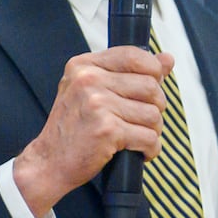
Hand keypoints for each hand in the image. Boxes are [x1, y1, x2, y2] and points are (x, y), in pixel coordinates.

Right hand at [13, 47, 173, 216]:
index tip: (148, 91)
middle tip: (140, 121)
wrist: (49, 162)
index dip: (153, 73)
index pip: (136, 55)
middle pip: (151, 86)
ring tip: (136, 137)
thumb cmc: (74, 127)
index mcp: (85, 65)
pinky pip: (149, 137)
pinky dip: (150, 149)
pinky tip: (138, 151)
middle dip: (155, 108)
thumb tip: (168, 59)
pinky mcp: (106, 129)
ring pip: (153, 114)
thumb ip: (132, 72)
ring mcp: (97, 104)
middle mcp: (89, 80)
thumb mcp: (95, 90)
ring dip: (152, 131)